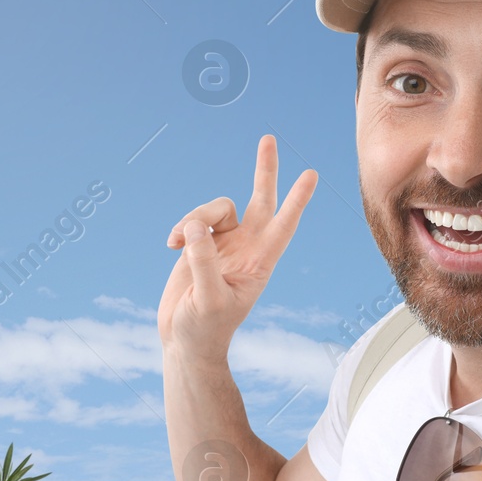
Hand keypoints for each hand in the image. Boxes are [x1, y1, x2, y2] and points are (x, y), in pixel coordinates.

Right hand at [157, 134, 317, 361]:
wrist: (185, 341)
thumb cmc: (205, 329)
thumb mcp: (208, 299)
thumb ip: (203, 262)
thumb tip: (195, 227)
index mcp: (259, 263)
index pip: (283, 225)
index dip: (297, 200)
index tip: (311, 174)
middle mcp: (246, 248)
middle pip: (260, 199)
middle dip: (264, 170)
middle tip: (269, 139)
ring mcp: (224, 244)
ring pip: (214, 209)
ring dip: (193, 218)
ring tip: (176, 243)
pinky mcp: (200, 245)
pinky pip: (192, 221)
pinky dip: (180, 228)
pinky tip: (170, 246)